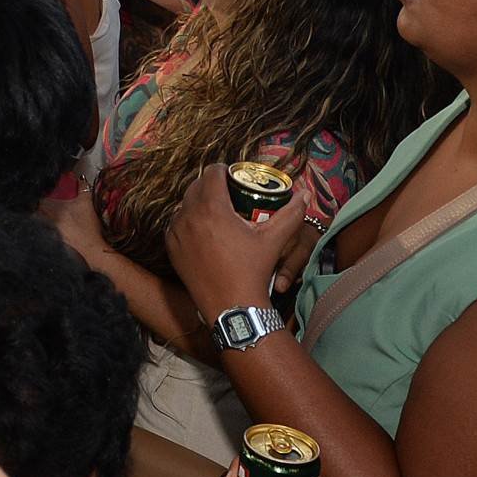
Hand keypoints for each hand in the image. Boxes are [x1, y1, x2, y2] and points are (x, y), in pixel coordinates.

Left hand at [166, 165, 317, 317]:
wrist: (231, 306)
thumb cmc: (253, 270)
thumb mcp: (274, 239)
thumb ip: (291, 213)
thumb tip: (305, 194)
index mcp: (212, 209)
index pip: (212, 173)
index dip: (224, 170)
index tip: (234, 176)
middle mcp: (188, 217)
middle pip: (195, 186)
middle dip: (211, 184)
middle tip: (228, 192)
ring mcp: (176, 233)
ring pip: (183, 205)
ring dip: (197, 201)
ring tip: (216, 209)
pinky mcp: (171, 249)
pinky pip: (176, 224)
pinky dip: (187, 220)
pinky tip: (202, 227)